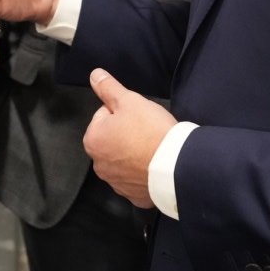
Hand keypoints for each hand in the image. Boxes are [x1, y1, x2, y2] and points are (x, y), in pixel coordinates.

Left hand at [81, 69, 175, 209]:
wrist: (176, 165)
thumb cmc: (151, 131)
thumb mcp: (129, 101)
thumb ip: (109, 88)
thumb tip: (94, 75)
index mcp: (93, 140)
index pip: (104, 115)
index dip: (123, 112)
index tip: (137, 117)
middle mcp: (99, 165)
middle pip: (113, 138)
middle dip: (127, 133)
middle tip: (147, 131)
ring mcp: (116, 183)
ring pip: (124, 159)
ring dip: (135, 153)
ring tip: (153, 147)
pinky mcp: (134, 195)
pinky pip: (136, 179)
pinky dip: (144, 172)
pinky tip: (155, 165)